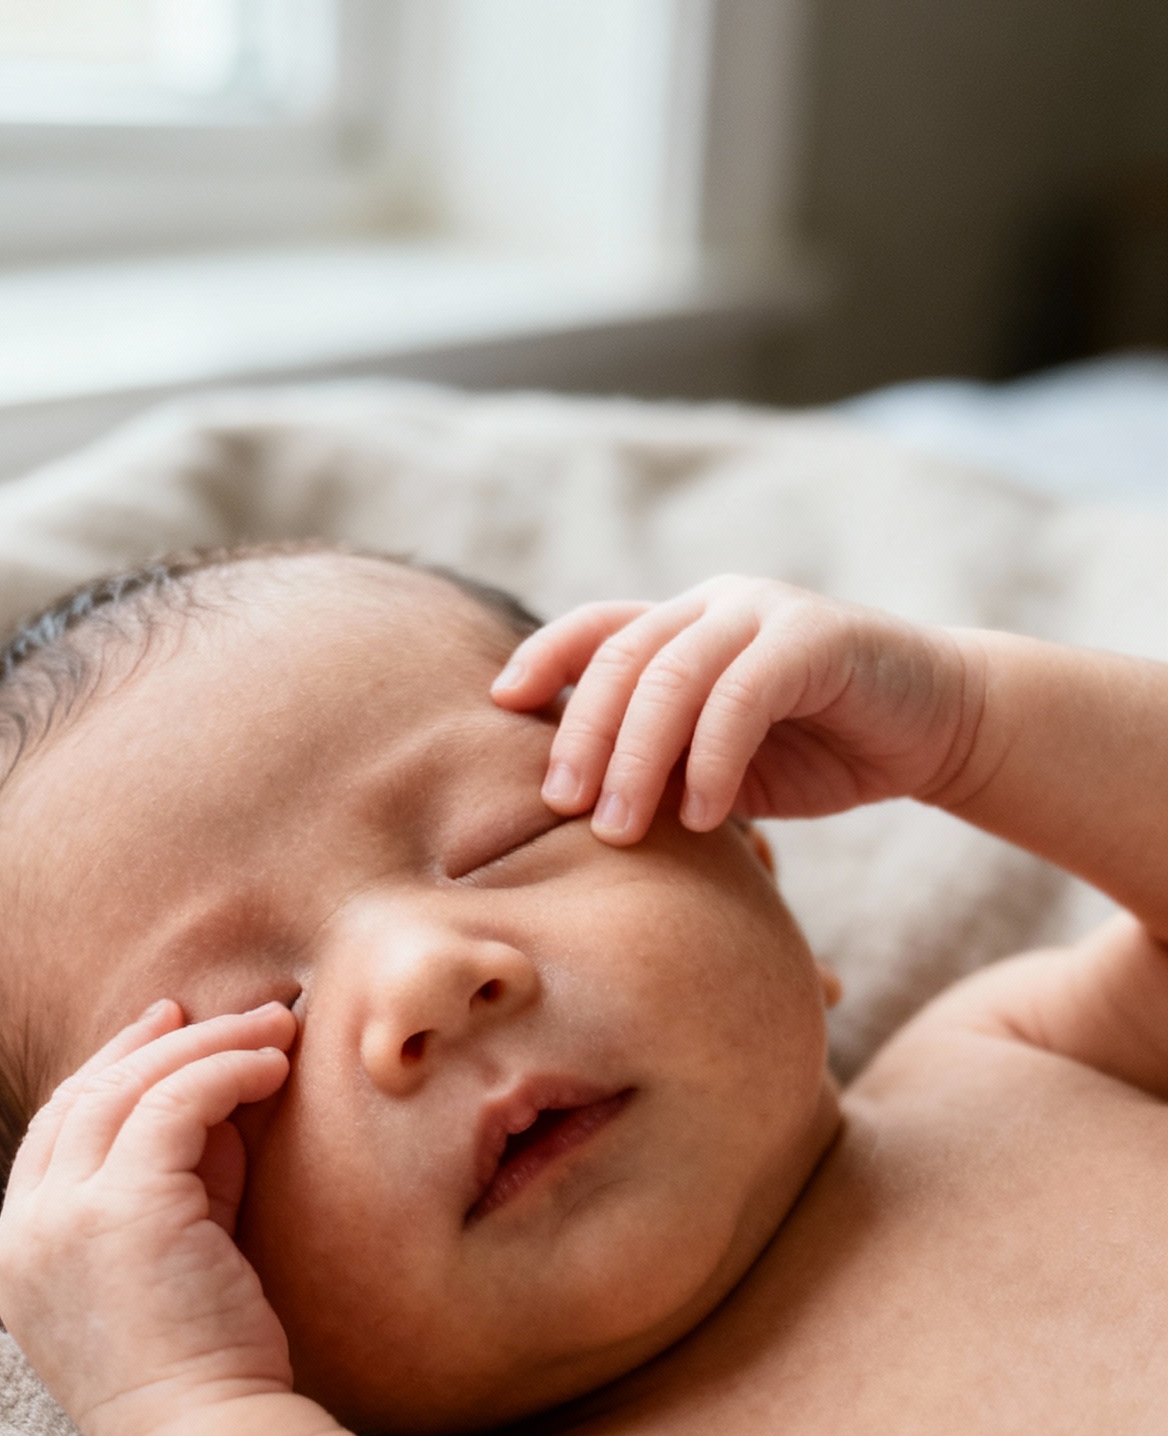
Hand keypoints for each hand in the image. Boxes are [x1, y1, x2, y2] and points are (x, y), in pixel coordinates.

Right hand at [0, 999, 295, 1435]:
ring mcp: (63, 1218)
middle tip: (212, 1009)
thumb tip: (219, 1107)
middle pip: (79, 1098)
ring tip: (274, 1025)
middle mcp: (28, 1231)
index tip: (164, 1034)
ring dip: (204, 1045)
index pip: (53, 1133)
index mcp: (23, 1255)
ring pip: (125, 1088)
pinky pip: (174, 1102)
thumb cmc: (207, 1376)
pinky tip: (274, 1063)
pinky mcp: (121, 1208)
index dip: (108, 1074)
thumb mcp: (175, 1265)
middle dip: (152, 1043)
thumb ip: (179, 1189)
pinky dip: (225, 1070)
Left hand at [492, 576, 982, 842]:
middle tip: (560, 805)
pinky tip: (704, 816)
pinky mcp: (818, 638)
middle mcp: (717, 606)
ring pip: (673, 674)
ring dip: (637, 757)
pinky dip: (712, 759)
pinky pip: (741, 695)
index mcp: (685, 625)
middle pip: (622, 658)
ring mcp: (766, 613)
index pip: (596, 628)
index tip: (500, 707)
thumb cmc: (820, 752)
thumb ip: (662, 767)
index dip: (543, 657)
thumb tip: (576, 813)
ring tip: (618, 828)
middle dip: (582, 734)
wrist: (936, 729)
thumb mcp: (722, 764)